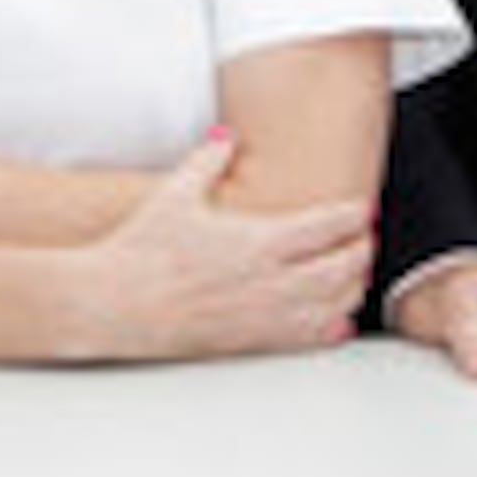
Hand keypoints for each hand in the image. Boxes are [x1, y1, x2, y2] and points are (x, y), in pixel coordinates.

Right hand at [76, 134, 372, 361]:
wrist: (110, 303)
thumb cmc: (139, 249)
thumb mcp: (174, 194)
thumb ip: (209, 160)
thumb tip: (228, 135)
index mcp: (255, 241)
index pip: (326, 226)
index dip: (353, 216)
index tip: (362, 208)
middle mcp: (266, 282)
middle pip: (341, 267)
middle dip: (361, 251)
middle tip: (366, 239)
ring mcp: (259, 316)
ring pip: (331, 305)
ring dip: (351, 288)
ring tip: (355, 273)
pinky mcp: (246, 341)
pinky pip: (303, 339)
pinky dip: (329, 328)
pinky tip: (337, 321)